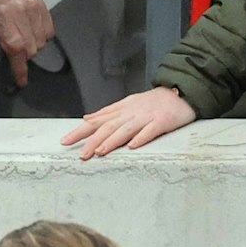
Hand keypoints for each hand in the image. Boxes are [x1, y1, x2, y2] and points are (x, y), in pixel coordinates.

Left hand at [61, 87, 197, 159]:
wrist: (180, 91)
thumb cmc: (152, 102)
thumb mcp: (126, 104)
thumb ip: (107, 112)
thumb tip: (86, 118)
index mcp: (121, 110)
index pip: (96, 122)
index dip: (80, 131)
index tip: (65, 141)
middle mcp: (130, 113)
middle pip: (108, 127)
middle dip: (93, 140)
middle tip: (81, 155)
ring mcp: (146, 117)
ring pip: (126, 129)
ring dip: (112, 140)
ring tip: (100, 152)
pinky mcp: (162, 121)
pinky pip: (151, 130)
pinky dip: (141, 137)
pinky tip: (133, 146)